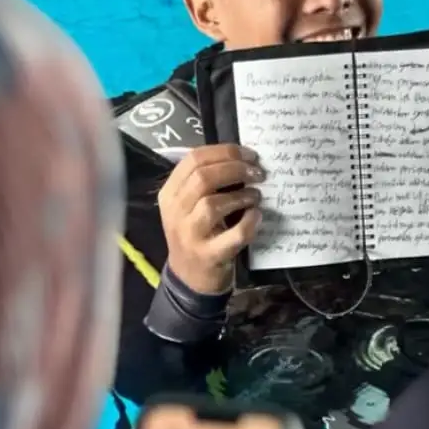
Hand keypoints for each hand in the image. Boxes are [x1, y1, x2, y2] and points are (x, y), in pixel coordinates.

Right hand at [158, 144, 265, 293]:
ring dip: (241, 195)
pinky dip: (249, 222)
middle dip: (235, 169)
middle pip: (203, 177)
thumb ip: (206, 181)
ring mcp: (189, 235)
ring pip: (212, 204)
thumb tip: (243, 158)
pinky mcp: (209, 255)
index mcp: (170, 193)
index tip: (250, 154)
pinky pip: (233, 235)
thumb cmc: (195, 232)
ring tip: (256, 195)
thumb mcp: (189, 204)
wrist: (189, 277)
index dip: (225, 152)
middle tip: (258, 172)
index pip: (193, 159)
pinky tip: (257, 215)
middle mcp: (175, 212)